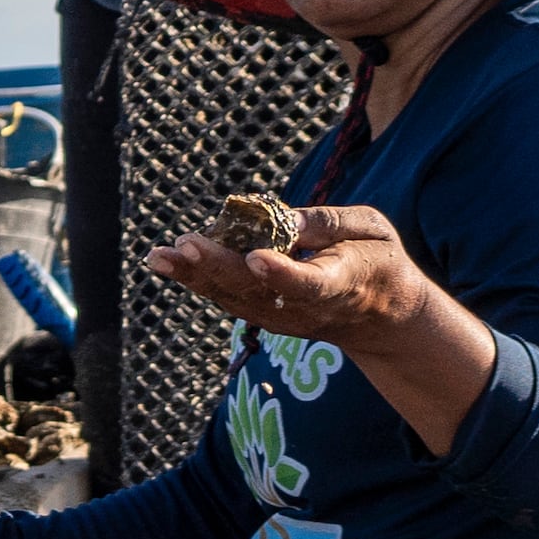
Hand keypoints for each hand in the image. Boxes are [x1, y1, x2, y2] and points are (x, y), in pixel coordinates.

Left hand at [141, 202, 500, 454]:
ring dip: (194, 277)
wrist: (379, 316)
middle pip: (257, 291)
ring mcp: (280, 318)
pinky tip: (167, 261)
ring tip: (160, 256)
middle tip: (187, 243)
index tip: (256, 258)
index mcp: (339, 285)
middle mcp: (304, 309)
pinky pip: (225, 297)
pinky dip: (195, 279)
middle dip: (219, 267)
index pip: (308, 284)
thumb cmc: (375, 260)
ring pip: (232, 298)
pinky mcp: (262, 315)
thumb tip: (284, 220)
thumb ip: (330, 224)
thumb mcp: (371, 230)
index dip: (282, 273)